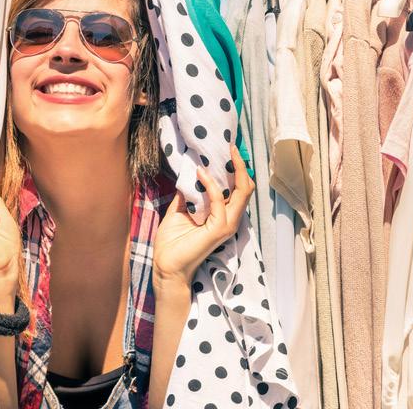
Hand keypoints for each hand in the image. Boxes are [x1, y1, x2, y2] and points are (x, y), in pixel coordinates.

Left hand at [153, 146, 254, 289]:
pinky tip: (200, 173)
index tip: (228, 151)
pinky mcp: (219, 229)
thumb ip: (187, 195)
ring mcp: (227, 224)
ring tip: (225, 153)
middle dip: (241, 165)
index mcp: (222, 215)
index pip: (238, 189)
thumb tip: (188, 174)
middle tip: (231, 147)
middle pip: (246, 188)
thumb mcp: (178, 211)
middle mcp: (230, 219)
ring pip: (242, 192)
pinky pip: (219, 200)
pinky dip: (211, 184)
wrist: (166, 266)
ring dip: (233, 170)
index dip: (236, 170)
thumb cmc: (172, 243)